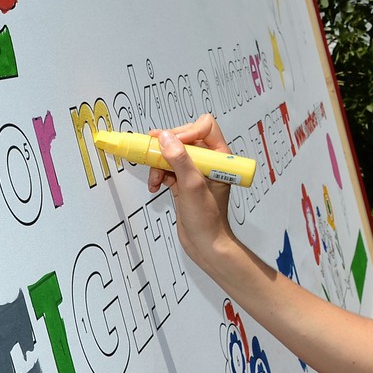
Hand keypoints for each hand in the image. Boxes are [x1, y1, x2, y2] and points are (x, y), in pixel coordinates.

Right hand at [146, 115, 236, 270]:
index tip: (172, 144)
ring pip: (172, 153)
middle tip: (152, 155)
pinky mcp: (184, 182)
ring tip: (155, 179)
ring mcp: (195, 172)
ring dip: (159, 162)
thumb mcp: (192, 186)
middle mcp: (208, 162)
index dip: (186, 132)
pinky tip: (155, 185)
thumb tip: (166, 138)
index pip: (205, 127)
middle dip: (166, 148)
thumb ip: (180, 160)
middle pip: (184, 138)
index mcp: (220, 158)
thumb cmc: (208, 221)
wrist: (205, 245)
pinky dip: (158, 174)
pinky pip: (167, 168)